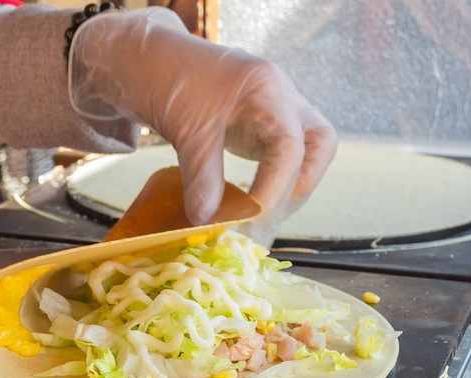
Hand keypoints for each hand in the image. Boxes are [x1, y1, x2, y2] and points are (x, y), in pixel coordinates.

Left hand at [69, 8, 336, 233]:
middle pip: (318, 147)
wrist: (153, 60)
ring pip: (307, 153)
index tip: (253, 221)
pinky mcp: (265, 126)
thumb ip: (202, 176)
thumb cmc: (170, 80)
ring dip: (287, 191)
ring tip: (257, 222)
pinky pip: (284, 158)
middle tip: (263, 224)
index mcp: (266, 88)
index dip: (275, 190)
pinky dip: (273, 184)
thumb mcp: (186, 129)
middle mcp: (282, 96)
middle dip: (295, 191)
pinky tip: (252, 207)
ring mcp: (277, 110)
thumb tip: (208, 221)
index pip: (289, 145)